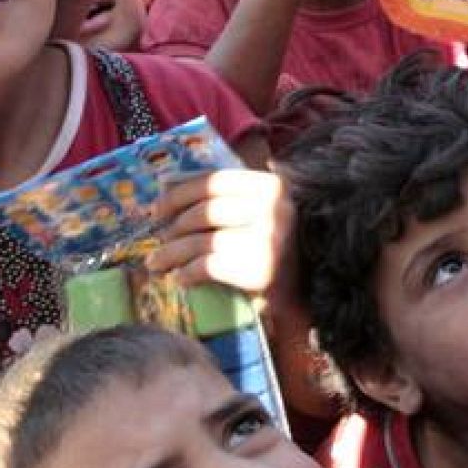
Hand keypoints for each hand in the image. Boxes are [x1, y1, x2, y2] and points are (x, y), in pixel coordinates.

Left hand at [148, 168, 291, 292]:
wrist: (310, 286)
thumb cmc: (279, 246)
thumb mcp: (262, 210)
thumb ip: (228, 196)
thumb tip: (167, 187)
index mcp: (270, 186)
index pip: (213, 181)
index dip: (179, 195)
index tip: (157, 209)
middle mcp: (271, 209)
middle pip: (204, 213)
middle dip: (174, 229)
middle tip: (160, 241)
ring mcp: (267, 240)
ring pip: (202, 241)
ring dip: (171, 253)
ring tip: (156, 263)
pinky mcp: (259, 270)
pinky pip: (208, 266)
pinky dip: (188, 273)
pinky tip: (180, 278)